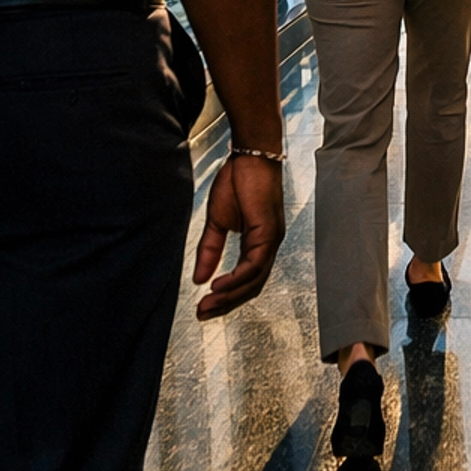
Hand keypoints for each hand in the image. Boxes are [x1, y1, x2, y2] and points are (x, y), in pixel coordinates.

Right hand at [192, 153, 284, 318]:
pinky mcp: (269, 232)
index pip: (246, 280)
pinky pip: (254, 263)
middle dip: (227, 304)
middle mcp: (269, 246)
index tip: (205, 308)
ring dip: (230, 296)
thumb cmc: (238, 181)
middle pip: (251, 286)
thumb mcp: (217, 221)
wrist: (250, 156)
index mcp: (259, 244)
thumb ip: (210, 250)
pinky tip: (219, 285)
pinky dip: (237, 278)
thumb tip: (198, 277)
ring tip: (208, 305)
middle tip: (204, 314)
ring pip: (254, 279)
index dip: (226, 297)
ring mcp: (272, 240)